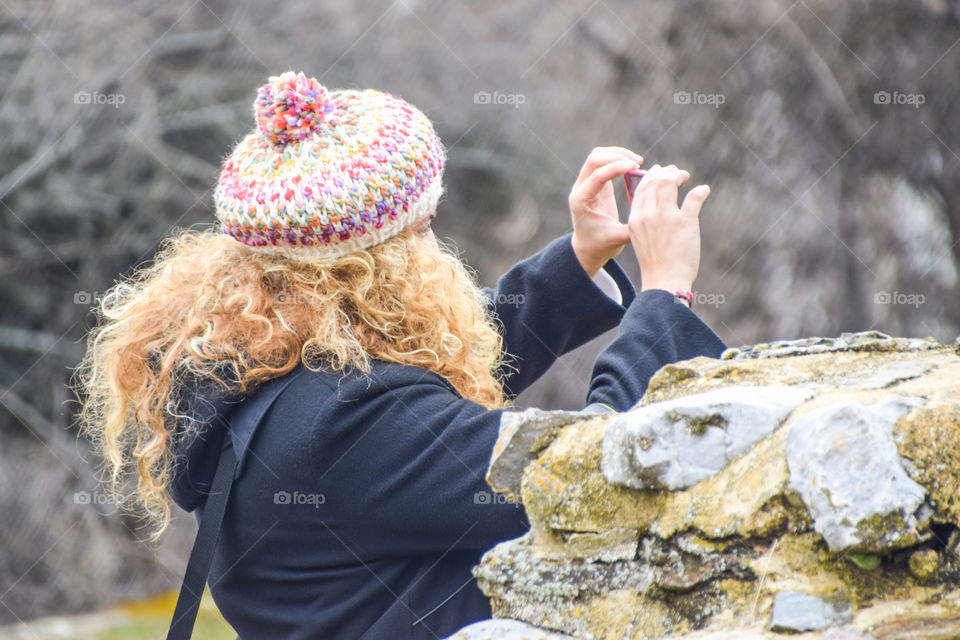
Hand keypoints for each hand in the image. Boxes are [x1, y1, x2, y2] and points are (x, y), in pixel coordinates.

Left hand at [569, 147, 643, 276]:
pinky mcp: (596, 182)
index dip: (616, 167)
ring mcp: (587, 183)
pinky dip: (618, 158)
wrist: (589, 247)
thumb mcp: (617, 239)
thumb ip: (632, 227)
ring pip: (598, 156)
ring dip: (618, 154)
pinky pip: (604, 162)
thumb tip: (651, 213)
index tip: (635, 167)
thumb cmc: (601, 245)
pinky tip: (633, 165)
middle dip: (617, 156)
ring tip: (638, 161)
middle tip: (638, 162)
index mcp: (581, 200)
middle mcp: (580, 188)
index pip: (597, 175)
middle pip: (594, 159)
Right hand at [627, 164, 710, 292]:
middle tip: (676, 172)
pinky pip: (694, 196)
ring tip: (686, 176)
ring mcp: (667, 217)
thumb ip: (645, 219)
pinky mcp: (685, 222)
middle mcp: (649, 214)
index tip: (659, 172)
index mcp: (636, 218)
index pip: (642, 187)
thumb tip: (655, 202)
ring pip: (670, 183)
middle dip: (666, 172)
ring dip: (679, 175)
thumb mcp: (640, 238)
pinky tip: (704, 190)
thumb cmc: (654, 262)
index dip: (651, 175)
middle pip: (656, 181)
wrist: (664, 281)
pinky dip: (701, 190)